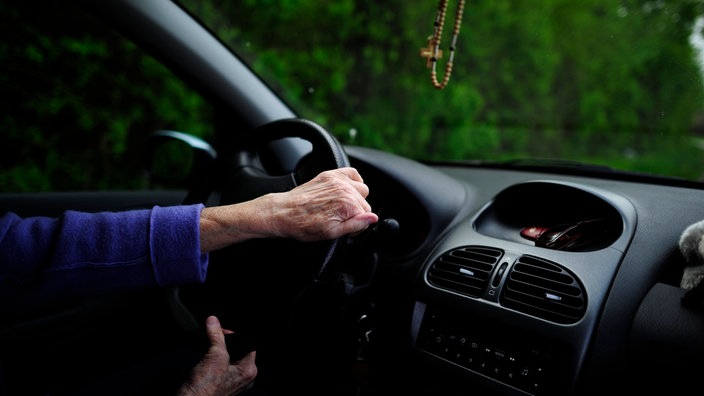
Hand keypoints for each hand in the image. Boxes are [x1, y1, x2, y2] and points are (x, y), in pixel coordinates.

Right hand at [177, 316, 256, 395]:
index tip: (223, 328)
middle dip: (228, 339)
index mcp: (248, 370)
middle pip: (240, 349)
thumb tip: (214, 321)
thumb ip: (217, 337)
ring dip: (220, 346)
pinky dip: (214, 355)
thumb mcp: (214, 357)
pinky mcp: (218, 382)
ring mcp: (231, 380)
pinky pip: (221, 364)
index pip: (250, 343)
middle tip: (216, 330)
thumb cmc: (205, 389)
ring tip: (211, 338)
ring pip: (229, 356)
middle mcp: (242, 376)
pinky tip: (206, 351)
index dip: (237, 334)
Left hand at [263, 167, 378, 240]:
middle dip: (356, 213)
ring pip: (362, 190)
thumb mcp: (332, 233)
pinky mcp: (330, 175)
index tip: (346, 229)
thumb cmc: (303, 225)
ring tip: (341, 207)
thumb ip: (356, 225)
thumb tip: (372, 218)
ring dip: (356, 198)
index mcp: (348, 205)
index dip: (357, 226)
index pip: (367, 217)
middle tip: (340, 220)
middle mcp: (345, 189)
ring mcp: (338, 180)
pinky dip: (353, 181)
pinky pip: (353, 173)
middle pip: (365, 204)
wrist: (283, 212)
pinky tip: (345, 191)